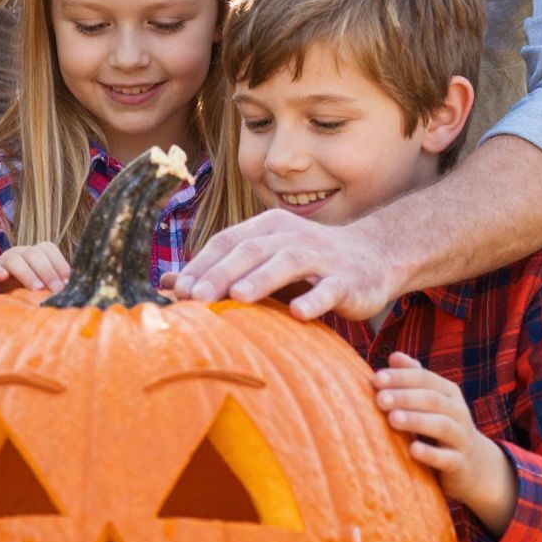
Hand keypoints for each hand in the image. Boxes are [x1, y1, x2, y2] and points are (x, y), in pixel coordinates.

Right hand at [0, 242, 70, 292]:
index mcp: (34, 255)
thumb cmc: (23, 296)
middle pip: (34, 253)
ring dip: (27, 273)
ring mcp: (1, 261)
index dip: (59, 263)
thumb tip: (72, 290)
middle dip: (47, 271)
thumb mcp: (42, 291)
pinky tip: (4, 278)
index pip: (48, 248)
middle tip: (55, 289)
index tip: (66, 282)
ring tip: (36, 288)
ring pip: (14, 259)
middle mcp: (19, 254)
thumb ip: (55, 287)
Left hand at [171, 209, 400, 321]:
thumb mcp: (264, 261)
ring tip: (237, 297)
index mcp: (268, 228)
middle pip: (252, 249)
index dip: (201, 264)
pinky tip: (298, 313)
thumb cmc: (308, 264)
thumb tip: (166, 283)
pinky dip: (313, 300)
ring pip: (288, 262)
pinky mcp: (348, 280)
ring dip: (261, 279)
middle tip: (195, 297)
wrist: (374, 257)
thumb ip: (220, 270)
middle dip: (220, 272)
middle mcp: (293, 236)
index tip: (177, 290)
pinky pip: (329, 289)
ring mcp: (323, 256)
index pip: (227, 241)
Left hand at [374, 352, 517, 532]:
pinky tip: (413, 450)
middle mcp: (458, 411)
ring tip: (392, 419)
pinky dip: (431, 454)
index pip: (424, 378)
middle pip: (433, 399)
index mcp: (448, 392)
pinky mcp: (460, 462)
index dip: (401, 377)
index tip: (376, 379)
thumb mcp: (429, 399)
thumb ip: (413, 377)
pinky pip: (448, 458)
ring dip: (417, 421)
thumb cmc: (439, 424)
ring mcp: (461, 437)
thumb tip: (394, 356)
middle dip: (405, 397)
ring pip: (442, 426)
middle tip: (380, 399)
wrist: (472, 463)